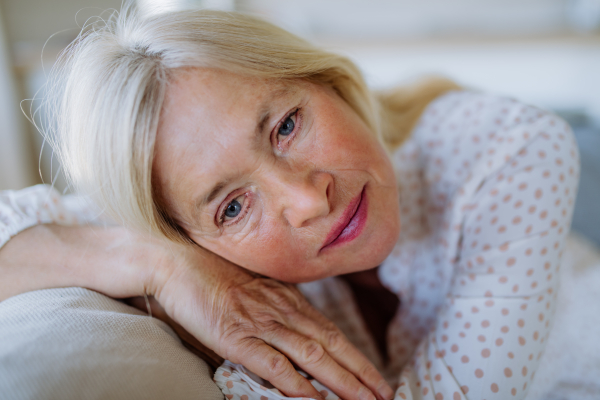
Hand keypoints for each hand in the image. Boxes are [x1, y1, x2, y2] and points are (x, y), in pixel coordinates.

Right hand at [149, 243, 393, 399]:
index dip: (357, 358)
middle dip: (361, 374)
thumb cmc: (215, 277)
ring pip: (311, 355)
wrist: (180, 262)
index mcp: (288, 300)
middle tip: (385, 396)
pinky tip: (312, 399)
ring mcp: (260, 323)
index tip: (377, 379)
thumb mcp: (255, 293)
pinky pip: (272, 363)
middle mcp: (282, 311)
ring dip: (341, 381)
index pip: (331, 333)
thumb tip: (296, 338)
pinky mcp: (236, 336)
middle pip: (331, 345)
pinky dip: (296, 383)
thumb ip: (277, 312)